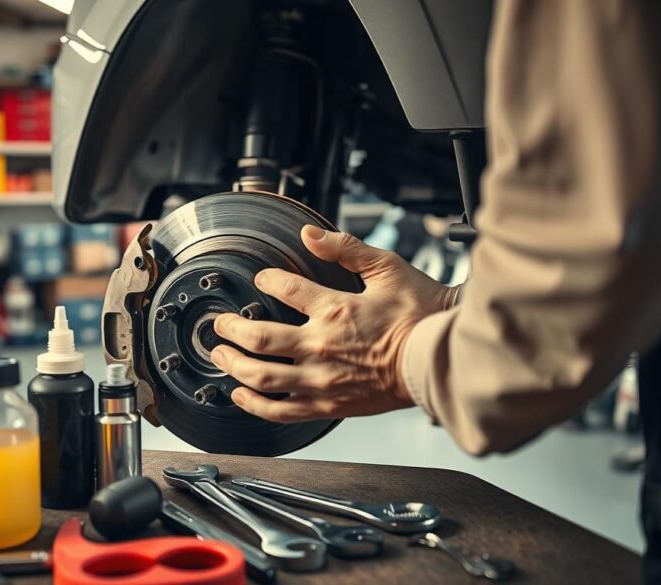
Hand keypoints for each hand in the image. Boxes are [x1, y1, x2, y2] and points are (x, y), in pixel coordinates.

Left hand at [211, 225, 458, 422]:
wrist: (440, 360)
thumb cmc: (420, 316)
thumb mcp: (387, 269)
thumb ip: (346, 248)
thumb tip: (310, 234)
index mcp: (335, 310)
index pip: (283, 288)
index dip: (266, 280)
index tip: (261, 279)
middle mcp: (321, 346)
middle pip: (258, 336)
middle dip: (231, 328)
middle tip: (221, 324)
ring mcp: (321, 379)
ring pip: (262, 375)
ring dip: (234, 364)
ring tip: (220, 354)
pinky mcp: (328, 404)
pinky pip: (282, 409)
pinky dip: (255, 403)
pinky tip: (240, 394)